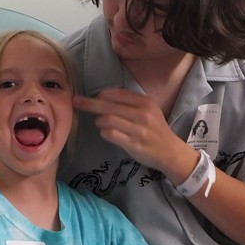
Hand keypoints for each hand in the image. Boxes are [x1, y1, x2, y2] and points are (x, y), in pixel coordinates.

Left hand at [73, 89, 194, 181]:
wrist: (169, 151)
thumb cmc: (155, 130)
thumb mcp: (148, 110)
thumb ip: (129, 103)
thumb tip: (102, 97)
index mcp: (145, 102)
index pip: (116, 93)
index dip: (100, 95)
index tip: (91, 97)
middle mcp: (142, 114)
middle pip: (108, 105)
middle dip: (89, 103)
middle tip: (75, 102)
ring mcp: (138, 130)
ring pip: (108, 120)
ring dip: (99, 121)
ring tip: (100, 124)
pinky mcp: (133, 144)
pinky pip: (110, 134)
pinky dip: (103, 132)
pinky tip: (105, 133)